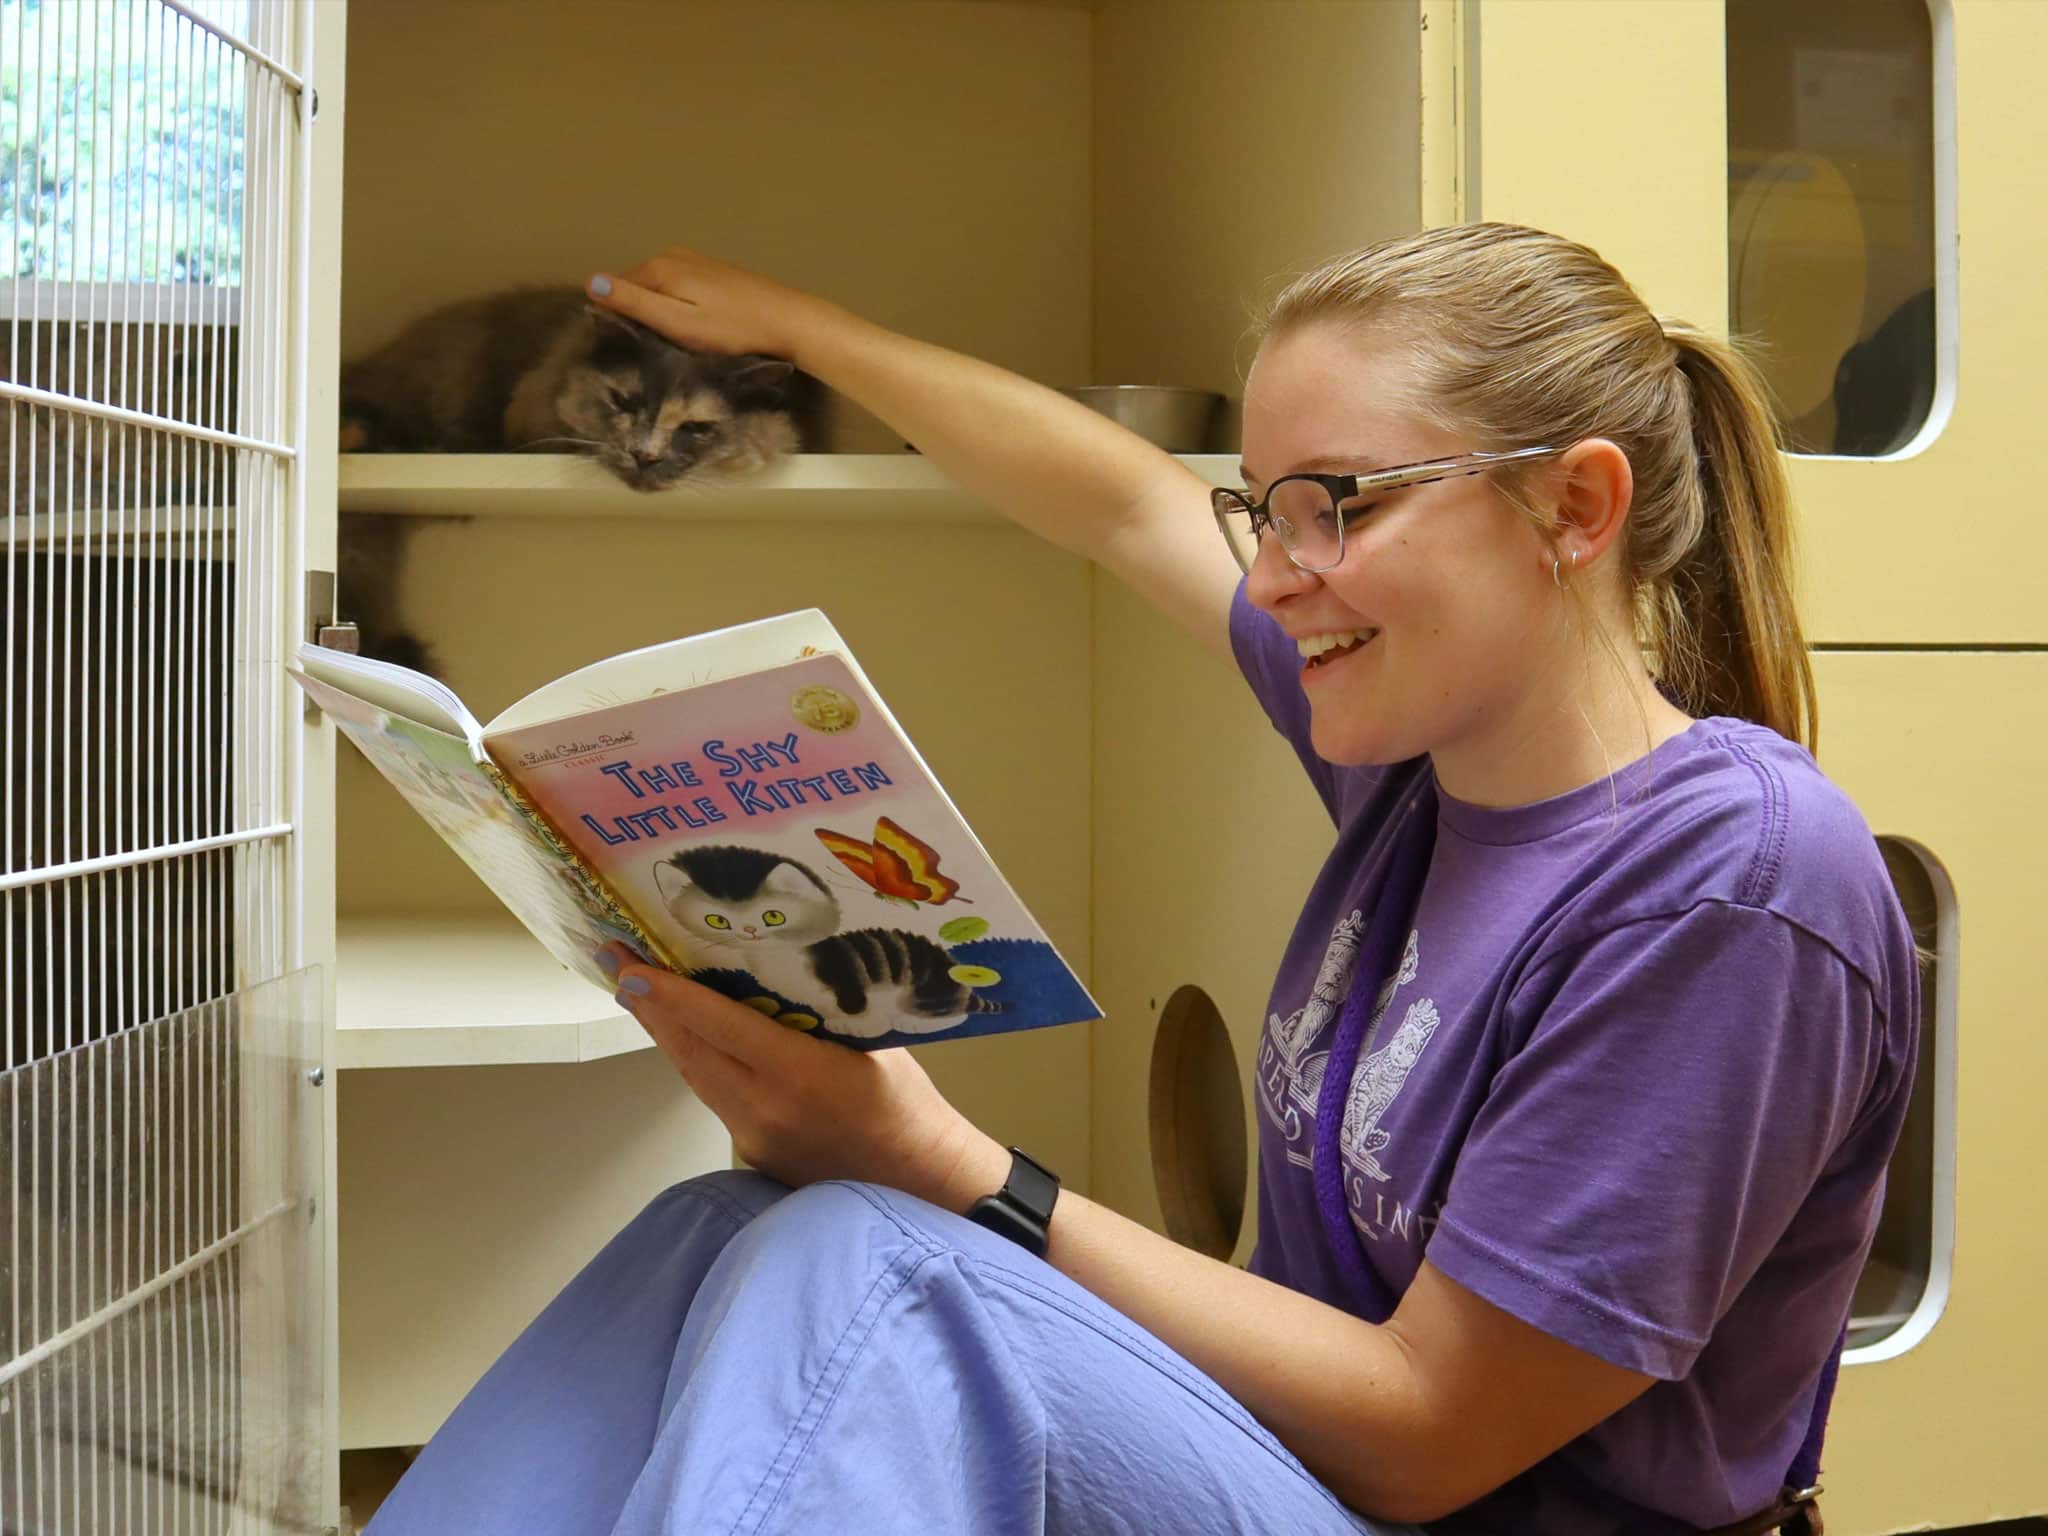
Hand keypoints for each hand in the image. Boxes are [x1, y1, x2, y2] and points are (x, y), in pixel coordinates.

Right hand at [585, 247, 840, 364]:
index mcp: (659, 266)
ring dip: (659, 308)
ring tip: (670, 339)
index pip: (617, 286)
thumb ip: (635, 302)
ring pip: (661, 286)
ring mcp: (697, 260)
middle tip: (648, 346)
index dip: (615, 314)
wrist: (787, 321)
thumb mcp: (677, 321)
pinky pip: (681, 286)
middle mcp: (674, 255)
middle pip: (639, 284)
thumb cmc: (731, 328)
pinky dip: (679, 303)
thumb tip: (591, 282)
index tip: (622, 344)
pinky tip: (693, 325)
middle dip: (637, 310)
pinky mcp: (715, 272)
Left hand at [598, 943, 1008, 1210]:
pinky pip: (716, 1098)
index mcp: (798, 1072)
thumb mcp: (871, 1041)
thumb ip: (818, 1013)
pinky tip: (694, 1039)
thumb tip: (771, 975)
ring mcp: (753, 1135)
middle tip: (617, 960)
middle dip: (649, 1005)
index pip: (717, 1024)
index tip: (630, 965)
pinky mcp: (751, 1154)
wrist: (920, 1181)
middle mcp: (764, 1107)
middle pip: (688, 1050)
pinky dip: (700, 1064)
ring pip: (695, 1075)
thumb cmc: (906, 1103)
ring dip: (668, 1034)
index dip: (669, 994)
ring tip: (643, 993)